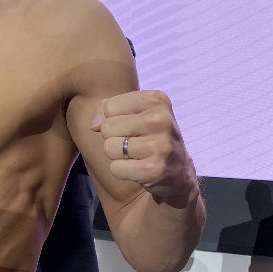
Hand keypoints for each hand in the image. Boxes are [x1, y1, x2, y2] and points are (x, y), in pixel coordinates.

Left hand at [91, 90, 198, 204]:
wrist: (177, 170)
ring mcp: (161, 145)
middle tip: (133, 143)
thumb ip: (106, 109)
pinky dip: (121, 171)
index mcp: (157, 100)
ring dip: (117, 155)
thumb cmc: (148, 136)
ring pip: (109, 148)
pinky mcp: (155, 169)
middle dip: (113, 138)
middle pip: (107, 127)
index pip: (109, 107)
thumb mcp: (133, 113)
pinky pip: (115, 168)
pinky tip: (138, 168)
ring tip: (136, 155)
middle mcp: (161, 119)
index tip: (131, 126)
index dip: (112, 119)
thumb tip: (94, 125)